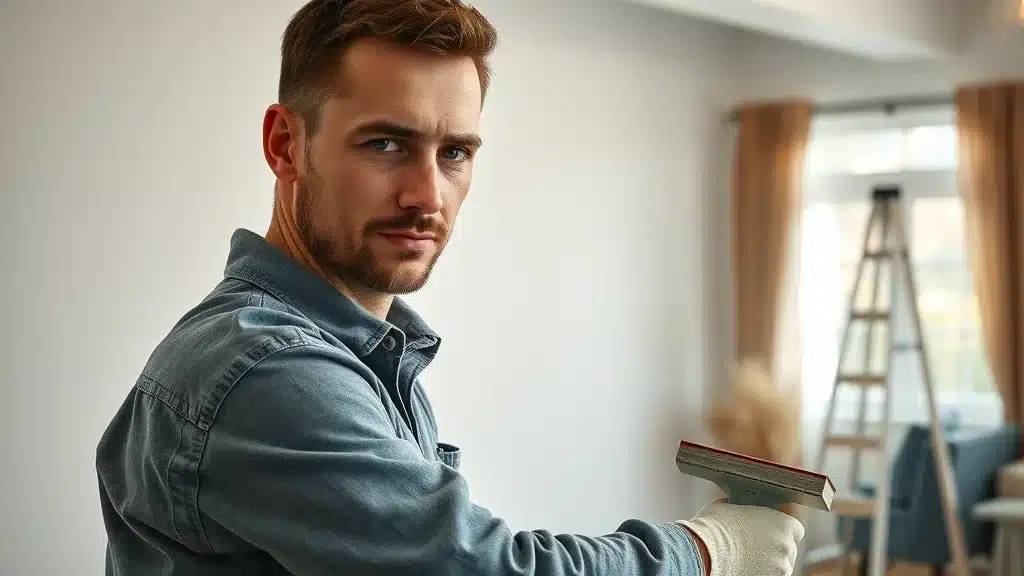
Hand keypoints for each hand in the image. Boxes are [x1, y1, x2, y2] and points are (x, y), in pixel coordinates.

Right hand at [677, 499, 803, 575]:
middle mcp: (788, 547)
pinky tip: (745, 567)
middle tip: (755, 546)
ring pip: (780, 566)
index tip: (770, 531)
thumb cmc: (715, 527)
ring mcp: (781, 568)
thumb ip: (741, 506)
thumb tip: (735, 505)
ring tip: (747, 559)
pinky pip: (769, 575)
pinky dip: (760, 572)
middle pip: (789, 549)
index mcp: (784, 524)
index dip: (782, 530)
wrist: (704, 552)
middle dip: (774, 548)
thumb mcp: (727, 505)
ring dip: (768, 563)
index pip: (795, 528)